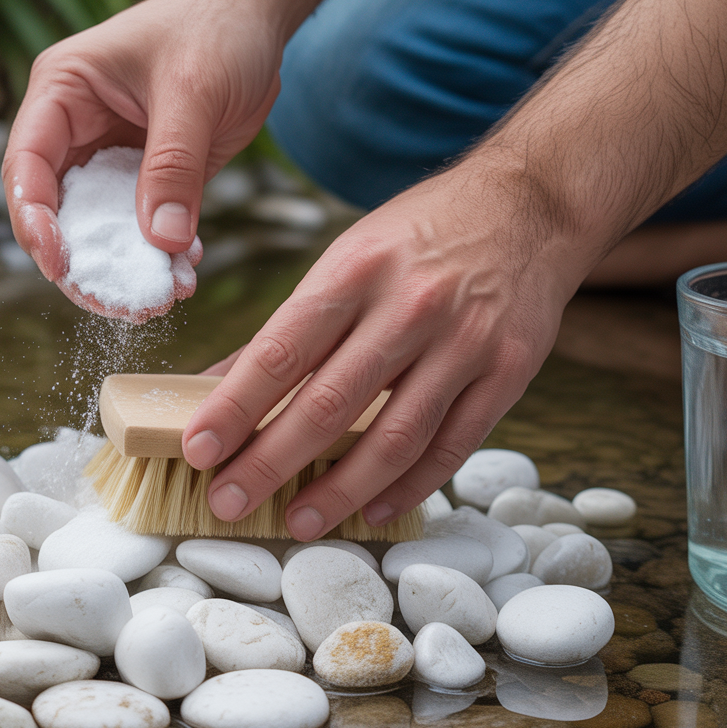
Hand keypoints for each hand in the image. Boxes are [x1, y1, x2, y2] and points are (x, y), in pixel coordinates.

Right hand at [2, 0, 315, 317]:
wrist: (259, 15)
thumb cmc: (216, 27)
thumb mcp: (194, 92)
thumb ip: (174, 165)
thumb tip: (163, 241)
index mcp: (62, 94)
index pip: (26, 166)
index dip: (35, 221)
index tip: (61, 264)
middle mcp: (77, 130)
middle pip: (59, 212)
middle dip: (85, 263)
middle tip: (117, 305)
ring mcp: (112, 157)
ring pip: (102, 229)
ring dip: (126, 268)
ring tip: (158, 302)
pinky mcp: (151, 177)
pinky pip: (145, 227)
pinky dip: (162, 255)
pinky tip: (185, 276)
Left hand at [181, 164, 589, 539]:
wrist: (528, 204)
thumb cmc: (419, 237)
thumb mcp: (347, 256)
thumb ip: (290, 327)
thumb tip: (219, 387)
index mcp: (355, 271)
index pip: (281, 351)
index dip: (234, 407)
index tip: (198, 448)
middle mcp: (409, 307)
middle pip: (329, 403)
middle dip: (270, 463)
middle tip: (228, 501)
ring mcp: (464, 342)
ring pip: (394, 437)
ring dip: (339, 490)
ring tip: (298, 523)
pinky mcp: (508, 371)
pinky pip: (453, 446)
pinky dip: (409, 486)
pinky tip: (372, 508)